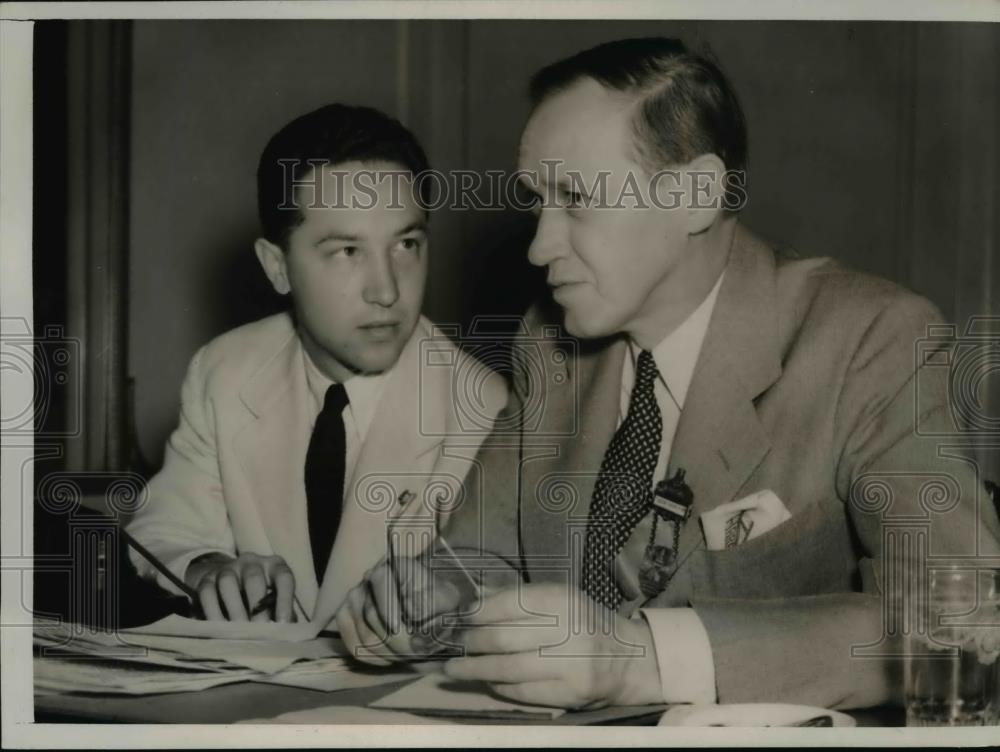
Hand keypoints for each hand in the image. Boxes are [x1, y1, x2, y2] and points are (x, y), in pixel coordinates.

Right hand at [185, 552, 294, 622]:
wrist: (225, 583)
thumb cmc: (259, 597)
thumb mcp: (273, 601)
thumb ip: (280, 614)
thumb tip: (284, 633)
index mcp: (274, 566)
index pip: (284, 577)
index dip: (284, 600)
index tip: (282, 624)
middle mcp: (251, 562)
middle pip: (254, 578)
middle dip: (256, 607)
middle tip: (258, 631)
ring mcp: (227, 568)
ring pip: (227, 582)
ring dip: (234, 609)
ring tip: (238, 631)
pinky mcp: (207, 578)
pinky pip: (207, 593)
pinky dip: (213, 612)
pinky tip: (218, 629)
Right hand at [335, 547, 517, 664]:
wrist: (432, 610)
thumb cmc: (440, 602)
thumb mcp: (447, 599)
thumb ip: (432, 602)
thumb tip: (410, 611)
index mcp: (395, 565)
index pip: (380, 580)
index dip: (388, 606)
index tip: (400, 628)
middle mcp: (370, 577)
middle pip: (371, 615)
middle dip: (395, 641)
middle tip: (416, 654)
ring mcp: (354, 598)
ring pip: (363, 635)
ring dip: (387, 653)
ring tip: (407, 657)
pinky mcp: (346, 617)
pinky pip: (352, 645)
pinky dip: (372, 658)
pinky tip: (390, 658)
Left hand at [443, 583, 661, 709]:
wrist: (630, 658)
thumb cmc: (585, 622)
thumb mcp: (559, 599)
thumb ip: (518, 597)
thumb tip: (475, 598)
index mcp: (563, 599)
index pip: (510, 604)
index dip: (480, 612)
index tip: (462, 617)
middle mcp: (568, 629)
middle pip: (504, 638)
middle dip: (472, 642)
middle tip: (455, 644)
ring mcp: (570, 664)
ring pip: (508, 668)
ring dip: (476, 669)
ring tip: (454, 669)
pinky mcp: (570, 693)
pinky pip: (523, 691)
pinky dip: (499, 687)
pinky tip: (487, 682)